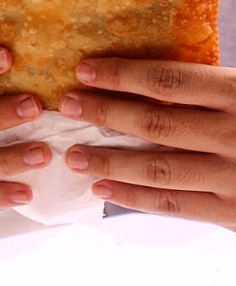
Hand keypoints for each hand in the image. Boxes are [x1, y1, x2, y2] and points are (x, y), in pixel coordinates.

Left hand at [60, 57, 235, 228]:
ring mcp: (234, 178)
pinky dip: (135, 199)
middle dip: (104, 114)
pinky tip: (103, 190)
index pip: (168, 81)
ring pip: (158, 168)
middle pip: (154, 123)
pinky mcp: (235, 214)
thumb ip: (212, 82)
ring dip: (110, 162)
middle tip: (66, 106)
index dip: (121, 75)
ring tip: (74, 155)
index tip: (85, 70)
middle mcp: (233, 134)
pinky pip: (177, 206)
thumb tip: (150, 73)